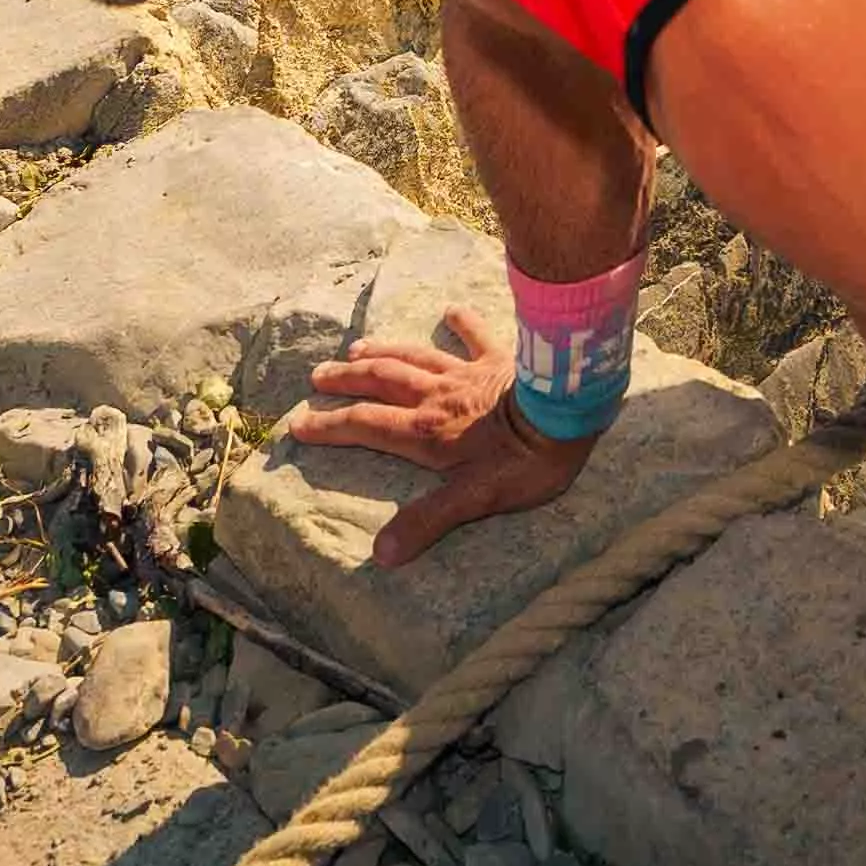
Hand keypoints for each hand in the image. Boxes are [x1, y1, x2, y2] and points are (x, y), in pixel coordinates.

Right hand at [287, 305, 596, 563]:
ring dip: (382, 352)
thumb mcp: (474, 500)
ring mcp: (466, 373)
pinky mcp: (499, 359)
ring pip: (412, 357)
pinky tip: (451, 310)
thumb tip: (382, 555)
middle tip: (317, 376)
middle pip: (380, 384)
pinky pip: (474, 336)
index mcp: (425, 432)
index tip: (298, 424)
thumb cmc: (525, 461)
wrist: (568, 412)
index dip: (329, 427)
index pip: (364, 427)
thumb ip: (427, 521)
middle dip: (346, 381)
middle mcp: (436, 397)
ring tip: (356, 348)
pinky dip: (460, 323)